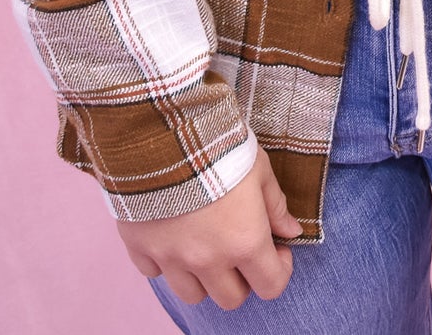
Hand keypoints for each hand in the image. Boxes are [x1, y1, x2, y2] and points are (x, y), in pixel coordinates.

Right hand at [117, 148, 301, 310]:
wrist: (163, 132)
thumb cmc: (219, 147)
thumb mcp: (259, 168)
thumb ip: (275, 205)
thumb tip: (291, 231)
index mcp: (244, 242)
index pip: (271, 286)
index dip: (279, 270)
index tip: (277, 250)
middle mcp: (208, 260)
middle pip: (231, 298)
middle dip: (242, 278)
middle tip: (241, 248)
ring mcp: (172, 259)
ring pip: (193, 295)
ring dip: (204, 277)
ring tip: (206, 245)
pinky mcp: (141, 249)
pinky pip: (155, 273)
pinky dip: (165, 262)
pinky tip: (173, 234)